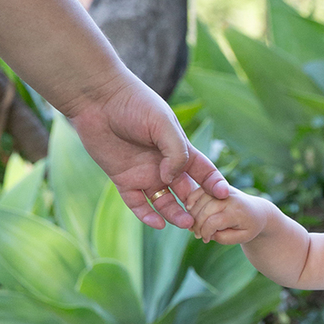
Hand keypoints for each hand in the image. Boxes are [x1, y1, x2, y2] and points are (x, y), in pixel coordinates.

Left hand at [64, 71, 228, 229]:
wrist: (99, 99)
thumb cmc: (134, 104)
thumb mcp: (162, 123)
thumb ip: (175, 151)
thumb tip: (172, 179)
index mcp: (178, 149)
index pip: (203, 171)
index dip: (214, 183)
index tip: (225, 196)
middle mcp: (163, 164)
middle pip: (186, 191)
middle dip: (197, 206)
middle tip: (204, 219)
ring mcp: (143, 173)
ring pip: (163, 202)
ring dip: (175, 214)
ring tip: (185, 223)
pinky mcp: (123, 179)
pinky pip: (137, 204)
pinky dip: (147, 215)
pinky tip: (158, 223)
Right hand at [185, 183, 271, 244]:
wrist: (256, 211)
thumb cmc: (249, 227)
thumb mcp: (242, 238)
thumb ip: (225, 238)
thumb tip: (208, 233)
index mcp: (237, 211)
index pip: (214, 222)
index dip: (205, 233)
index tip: (206, 240)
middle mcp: (229, 197)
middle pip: (205, 211)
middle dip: (197, 225)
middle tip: (197, 235)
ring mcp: (221, 190)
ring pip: (199, 201)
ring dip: (192, 215)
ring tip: (193, 227)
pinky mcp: (216, 186)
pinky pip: (199, 191)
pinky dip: (191, 200)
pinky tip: (189, 211)